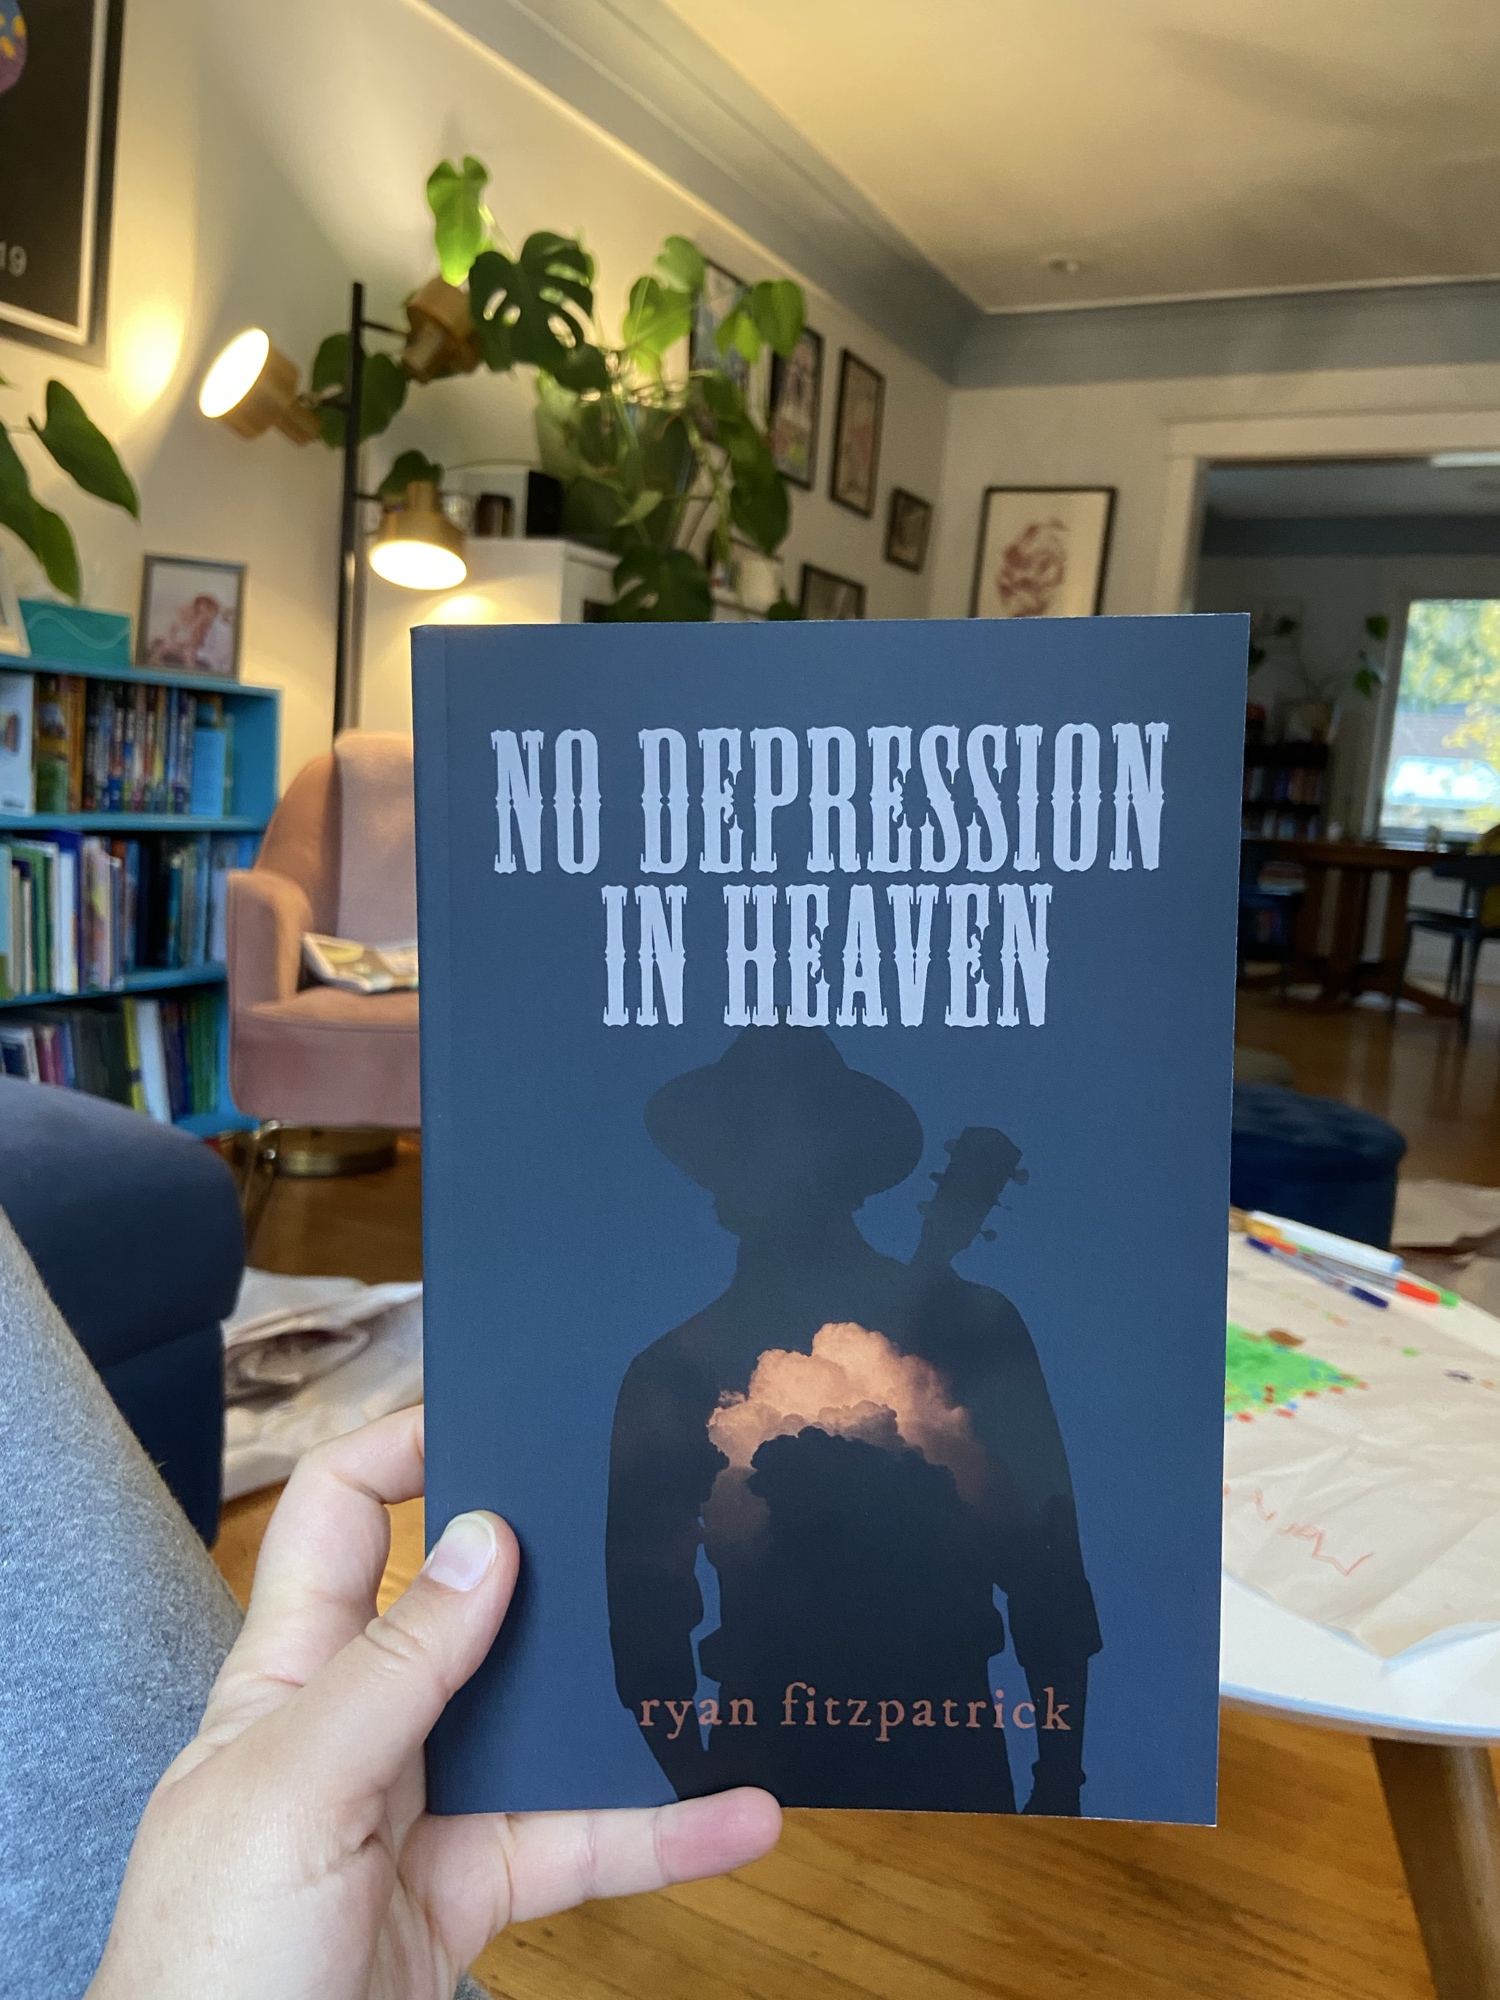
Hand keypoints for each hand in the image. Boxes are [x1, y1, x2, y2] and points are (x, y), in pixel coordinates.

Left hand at [87, 1409, 779, 1999]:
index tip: (508, 1405)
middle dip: (558, 1562)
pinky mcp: (476, 1889)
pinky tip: (738, 1819)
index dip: (410, 1445)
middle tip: (652, 1507)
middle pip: (471, 1605)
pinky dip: (664, 1835)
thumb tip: (487, 1538)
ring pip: (549, 1729)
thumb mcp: (293, 1791)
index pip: (343, 1513)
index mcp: (292, 1670)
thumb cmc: (208, 1956)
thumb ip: (395, 1669)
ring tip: (731, 1667)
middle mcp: (365, 1721)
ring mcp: (426, 1805)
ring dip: (635, 1709)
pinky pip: (583, 1844)